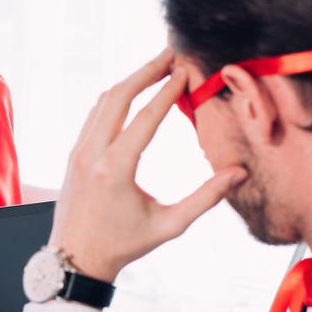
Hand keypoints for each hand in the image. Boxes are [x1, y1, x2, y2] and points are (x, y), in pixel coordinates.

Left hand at [49, 48, 248, 281]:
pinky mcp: (73, 155)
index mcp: (115, 169)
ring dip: (129, 81)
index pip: (145, 117)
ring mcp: (78, 153)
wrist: (75, 258)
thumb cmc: (122, 245)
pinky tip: (132, 92)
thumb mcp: (169, 225)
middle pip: (118, 97)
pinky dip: (114, 99)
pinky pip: (93, 116)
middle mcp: (92, 155)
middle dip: (146, 71)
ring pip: (102, 103)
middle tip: (171, 53)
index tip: (185, 70)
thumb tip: (238, 173)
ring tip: (156, 67)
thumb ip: (205, 198)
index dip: (167, 91)